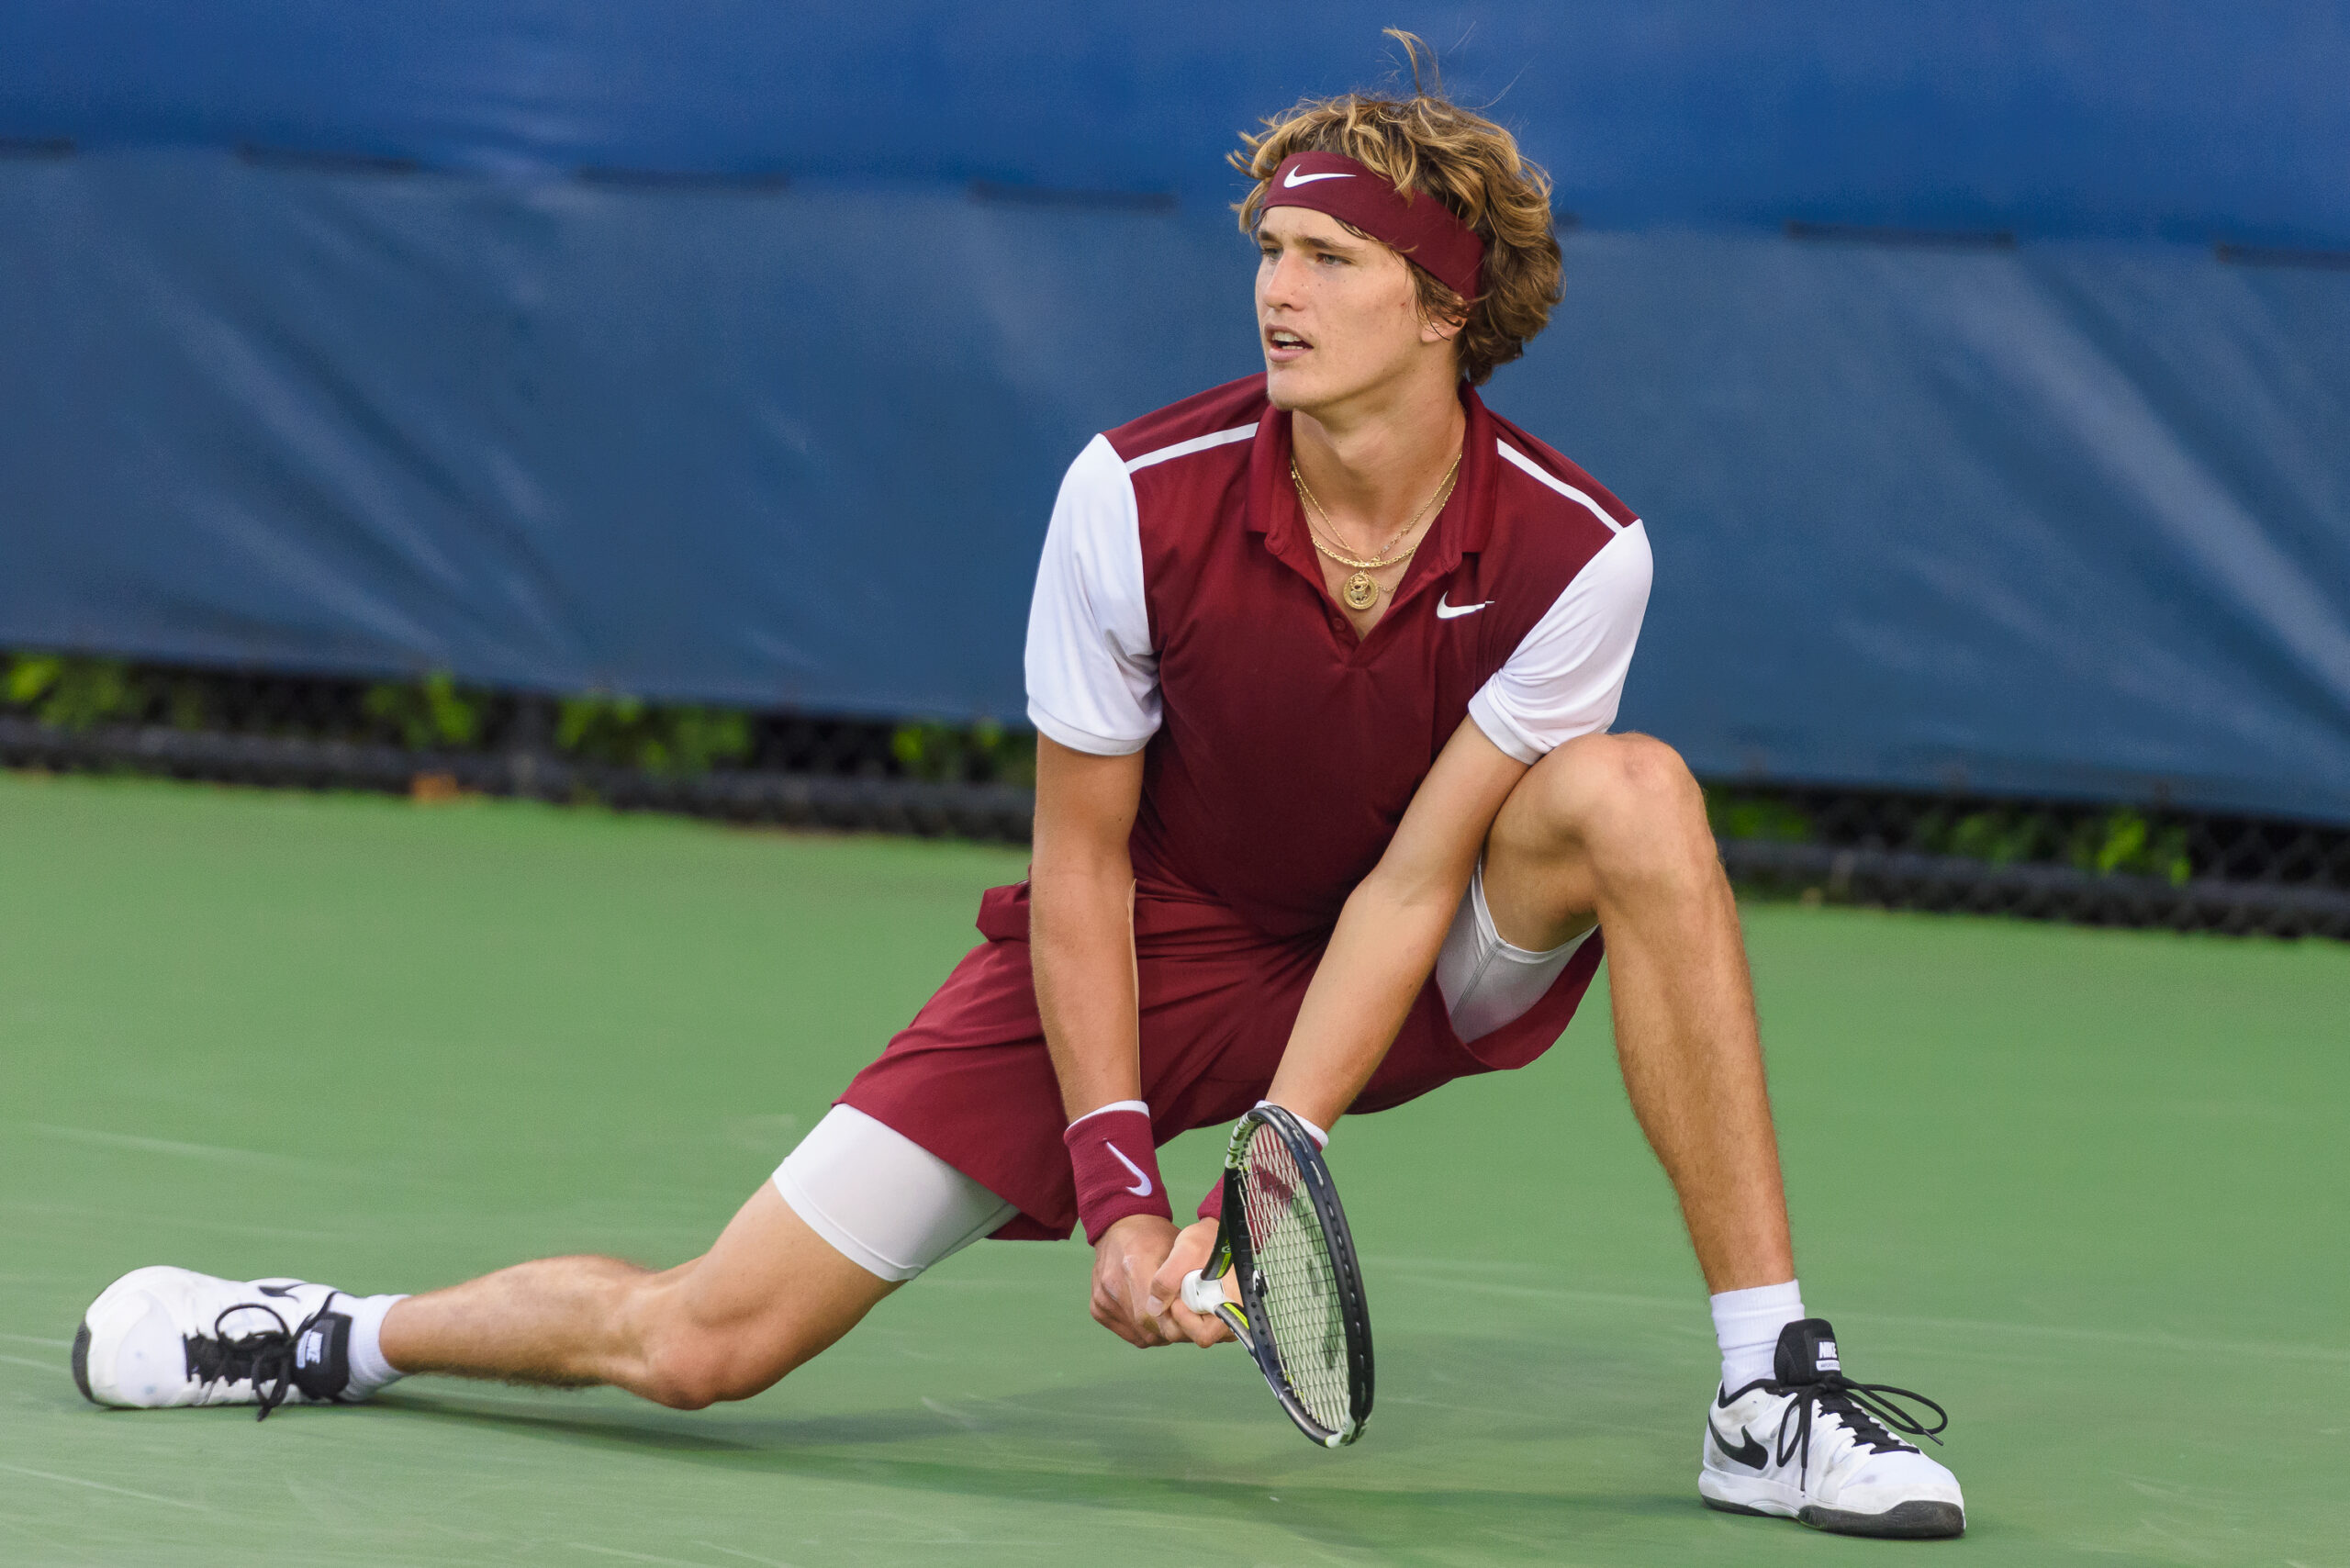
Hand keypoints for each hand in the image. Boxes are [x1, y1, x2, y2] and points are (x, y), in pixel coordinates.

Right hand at [1090, 1215, 1185, 1345]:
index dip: (1176, 1324)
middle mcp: (1113, 1283)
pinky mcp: (1097, 1307)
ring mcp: (1102, 1297)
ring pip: (1139, 1335)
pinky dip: (1144, 1331)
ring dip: (1159, 1333)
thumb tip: (1197, 1314)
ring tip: (1171, 1319)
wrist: (1120, 1226)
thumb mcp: (1178, 1250)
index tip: (1191, 1321)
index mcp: (1135, 1264)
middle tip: (1186, 1324)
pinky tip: (1154, 1317)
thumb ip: (1184, 1283)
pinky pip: (1128, 1333)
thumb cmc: (1155, 1236)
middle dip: (1170, 1331)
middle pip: (1147, 1327)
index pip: (1154, 1313)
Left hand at [1150, 1217, 1233, 1347]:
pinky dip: (1185, 1312)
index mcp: (1233, 1305)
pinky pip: (1196, 1324)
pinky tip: (1181, 1293)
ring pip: (1195, 1332)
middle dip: (1179, 1318)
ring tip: (1179, 1291)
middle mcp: (1232, 1317)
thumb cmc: (1208, 1240)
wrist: (1216, 1235)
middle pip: (1196, 1335)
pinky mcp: (1216, 1314)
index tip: (1176, 1299)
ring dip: (1181, 1315)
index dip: (1184, 1320)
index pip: (1203, 1335)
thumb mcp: (1186, 1250)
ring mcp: (1224, 1318)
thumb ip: (1167, 1280)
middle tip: (1174, 1293)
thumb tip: (1154, 1308)